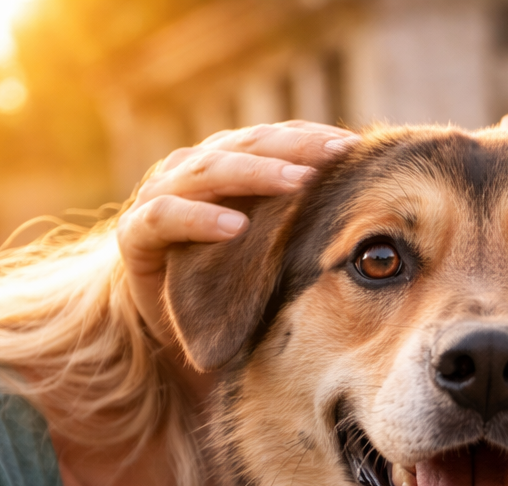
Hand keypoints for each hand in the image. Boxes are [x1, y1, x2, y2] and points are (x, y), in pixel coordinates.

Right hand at [115, 121, 356, 344]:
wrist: (167, 326)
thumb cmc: (230, 277)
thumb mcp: (270, 242)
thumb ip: (300, 213)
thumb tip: (370, 197)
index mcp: (226, 161)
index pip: (273, 139)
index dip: (311, 138)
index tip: (354, 146)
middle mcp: (193, 169)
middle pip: (246, 146)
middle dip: (293, 149)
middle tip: (336, 155)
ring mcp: (161, 196)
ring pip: (209, 171)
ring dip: (254, 175)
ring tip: (297, 182)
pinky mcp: (136, 234)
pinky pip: (166, 217)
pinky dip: (198, 218)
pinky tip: (235, 226)